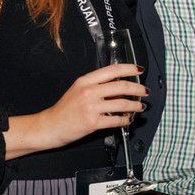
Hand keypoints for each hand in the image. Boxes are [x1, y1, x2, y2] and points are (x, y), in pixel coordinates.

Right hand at [4, 64, 147, 158]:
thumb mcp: (78, 90)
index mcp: (85, 81)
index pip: (112, 70)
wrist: (49, 126)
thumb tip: (119, 87)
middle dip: (138, 88)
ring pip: (122, 103)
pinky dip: (126, 120)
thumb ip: (97, 87)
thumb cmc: (63, 110)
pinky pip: (116, 119)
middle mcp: (88, 92)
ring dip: (135, 105)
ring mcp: (91, 107)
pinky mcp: (93, 122)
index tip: (139, 69)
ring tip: (140, 107)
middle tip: (145, 91)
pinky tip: (128, 119)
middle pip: (121, 86)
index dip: (129, 68)